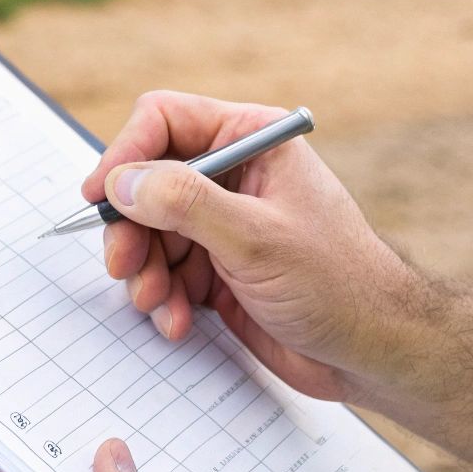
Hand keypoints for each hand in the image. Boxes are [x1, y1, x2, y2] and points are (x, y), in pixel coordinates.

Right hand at [83, 91, 418, 402]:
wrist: (373, 351)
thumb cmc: (339, 283)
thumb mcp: (256, 237)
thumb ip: (185, 202)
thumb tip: (123, 181)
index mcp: (252, 139)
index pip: (165, 120)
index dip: (125, 153)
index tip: (99, 195)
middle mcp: (234, 174)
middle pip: (146, 181)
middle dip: (130, 227)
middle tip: (124, 264)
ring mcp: (223, 223)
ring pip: (148, 232)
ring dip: (143, 271)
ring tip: (156, 303)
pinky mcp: (217, 269)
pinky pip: (164, 272)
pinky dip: (161, 298)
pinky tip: (177, 321)